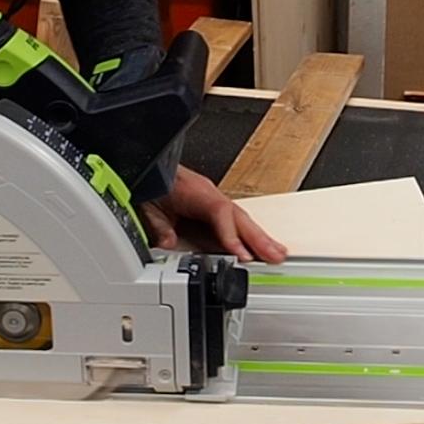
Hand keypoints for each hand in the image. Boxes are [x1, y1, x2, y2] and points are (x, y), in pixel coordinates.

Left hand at [139, 167, 287, 263]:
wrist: (146, 167)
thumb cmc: (151, 181)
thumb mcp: (147, 203)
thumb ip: (157, 224)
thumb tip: (168, 243)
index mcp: (195, 190)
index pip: (220, 212)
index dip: (232, 234)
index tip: (242, 254)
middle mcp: (208, 193)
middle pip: (238, 216)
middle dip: (259, 238)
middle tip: (277, 255)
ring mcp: (212, 199)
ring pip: (240, 219)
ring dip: (259, 237)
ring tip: (277, 254)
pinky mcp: (210, 207)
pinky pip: (233, 221)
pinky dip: (247, 235)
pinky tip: (257, 248)